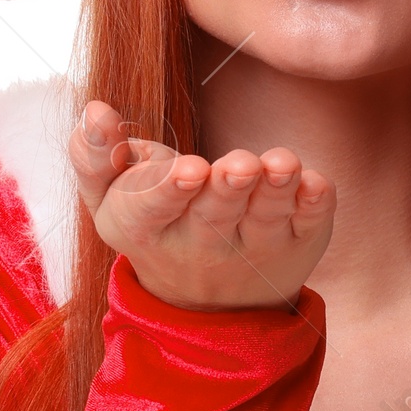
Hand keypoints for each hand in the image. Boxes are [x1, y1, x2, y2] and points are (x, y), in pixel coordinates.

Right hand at [68, 99, 334, 311]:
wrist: (209, 300)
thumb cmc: (153, 221)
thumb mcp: (109, 198)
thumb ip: (93, 154)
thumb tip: (96, 110)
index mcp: (144, 228)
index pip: (150, 209)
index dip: (168, 188)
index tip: (189, 169)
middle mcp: (200, 245)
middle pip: (213, 216)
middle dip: (227, 189)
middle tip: (239, 166)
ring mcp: (253, 247)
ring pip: (265, 218)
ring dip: (275, 190)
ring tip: (282, 165)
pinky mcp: (298, 242)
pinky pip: (310, 224)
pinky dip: (315, 205)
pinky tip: (316, 184)